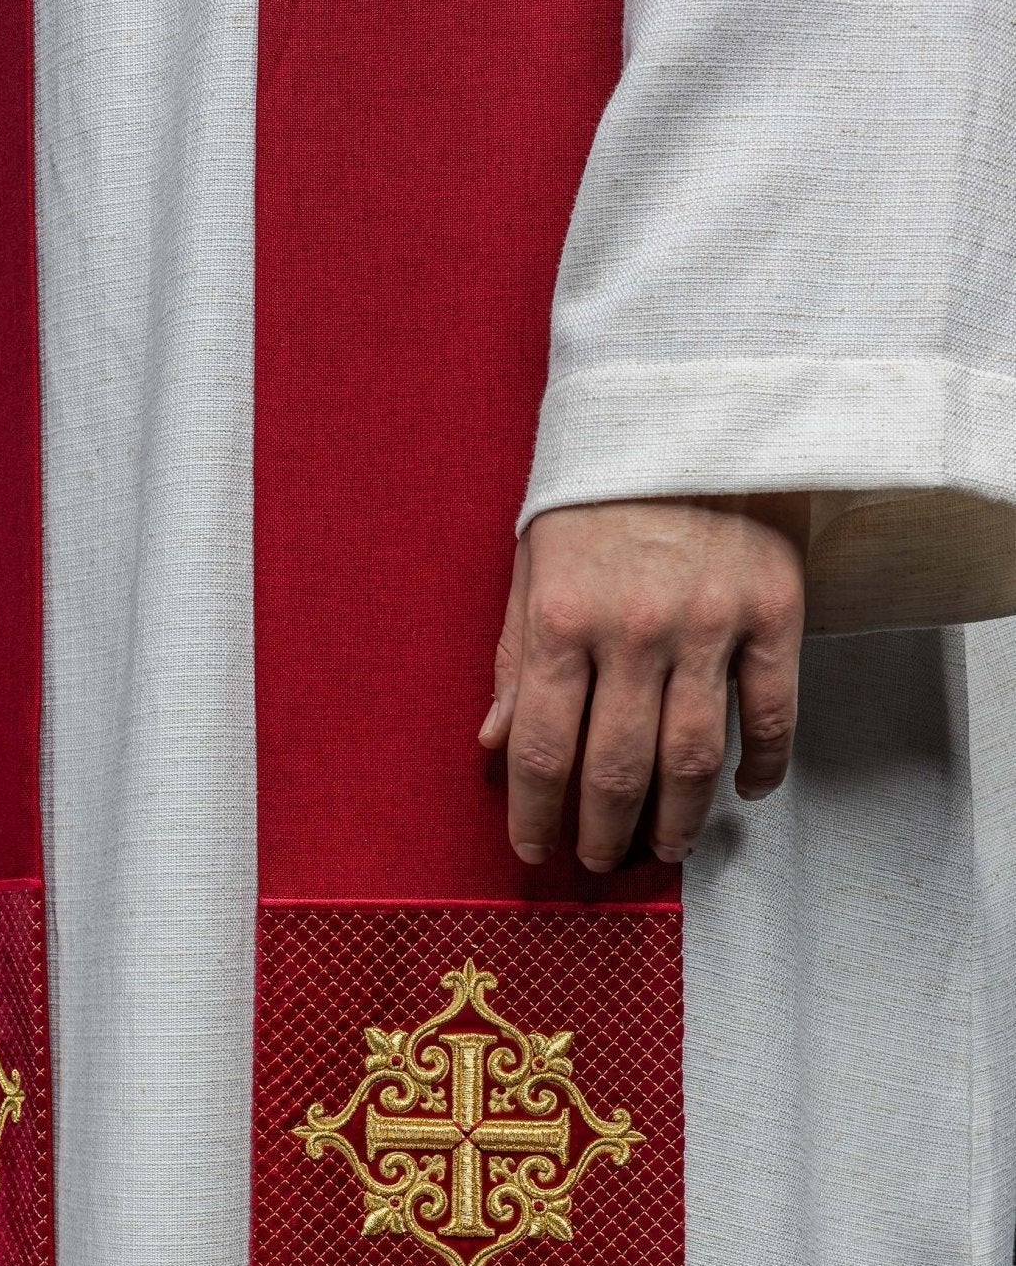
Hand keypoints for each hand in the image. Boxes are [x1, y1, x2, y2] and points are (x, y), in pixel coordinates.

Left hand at [480, 497, 807, 870]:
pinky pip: (771, 713)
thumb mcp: (532, 558)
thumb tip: (491, 743)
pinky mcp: (774, 610)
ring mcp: (709, 623)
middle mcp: (632, 629)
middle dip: (603, 834)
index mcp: (560, 616)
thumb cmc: (598, 487)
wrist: (692, 402)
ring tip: (665, 849)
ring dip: (677, 820)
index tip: (536, 851)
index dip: (534, 815)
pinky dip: (761, 765)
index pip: (539, 748)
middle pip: (614, 770)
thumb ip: (512, 655)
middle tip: (601, 863)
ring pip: (692, 758)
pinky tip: (744, 792)